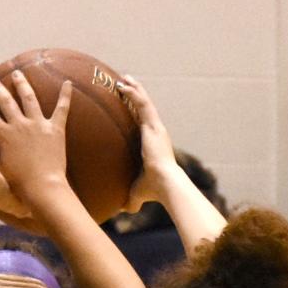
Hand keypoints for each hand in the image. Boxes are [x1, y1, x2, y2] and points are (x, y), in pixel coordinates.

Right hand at [0, 71, 72, 207]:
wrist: (42, 185)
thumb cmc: (20, 182)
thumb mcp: (0, 167)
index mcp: (4, 135)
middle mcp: (20, 125)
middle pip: (6, 102)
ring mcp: (38, 124)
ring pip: (29, 98)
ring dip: (22, 84)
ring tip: (18, 74)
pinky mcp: (55, 128)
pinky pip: (61, 108)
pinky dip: (65, 95)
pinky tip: (67, 82)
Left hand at [115, 75, 178, 213]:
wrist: (165, 185)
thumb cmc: (154, 189)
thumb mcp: (137, 191)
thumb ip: (132, 198)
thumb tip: (124, 210)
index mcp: (153, 143)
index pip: (143, 123)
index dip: (135, 112)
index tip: (127, 103)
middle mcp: (156, 132)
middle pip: (144, 108)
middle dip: (135, 94)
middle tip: (124, 83)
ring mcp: (155, 127)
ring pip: (143, 101)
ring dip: (133, 88)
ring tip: (122, 77)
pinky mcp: (153, 125)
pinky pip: (141, 103)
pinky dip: (133, 92)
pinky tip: (122, 84)